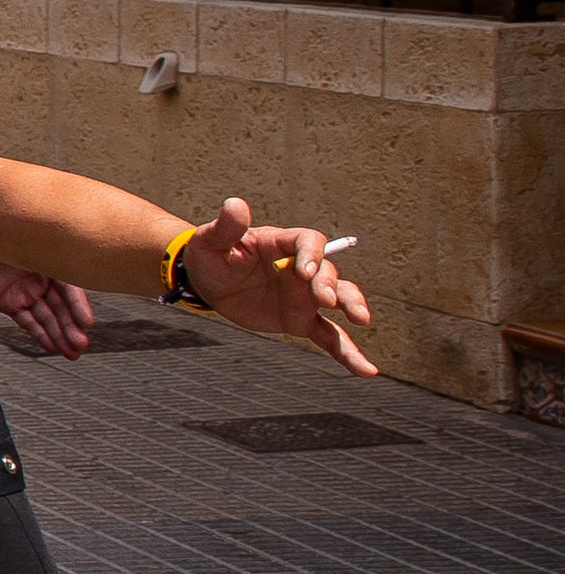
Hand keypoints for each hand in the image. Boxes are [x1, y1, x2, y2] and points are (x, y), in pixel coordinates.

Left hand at [0, 254, 91, 358]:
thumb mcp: (16, 239)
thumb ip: (41, 250)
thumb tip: (64, 251)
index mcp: (46, 258)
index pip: (69, 285)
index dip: (78, 305)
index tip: (86, 322)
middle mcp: (39, 276)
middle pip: (60, 305)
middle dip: (71, 326)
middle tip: (81, 344)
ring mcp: (24, 291)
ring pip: (47, 317)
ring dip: (61, 335)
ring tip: (72, 352)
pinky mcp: (9, 303)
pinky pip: (28, 322)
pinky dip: (40, 335)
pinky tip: (53, 346)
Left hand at [175, 196, 377, 377]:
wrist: (207, 282)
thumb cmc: (210, 255)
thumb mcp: (211, 241)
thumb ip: (226, 227)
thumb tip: (235, 204)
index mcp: (281, 245)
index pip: (308, 241)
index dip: (311, 254)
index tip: (304, 270)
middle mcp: (300, 270)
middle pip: (328, 272)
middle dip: (330, 284)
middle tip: (325, 299)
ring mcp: (304, 296)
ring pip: (339, 299)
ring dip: (352, 305)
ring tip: (362, 318)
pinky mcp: (301, 321)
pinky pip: (329, 337)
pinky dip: (347, 352)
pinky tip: (366, 369)